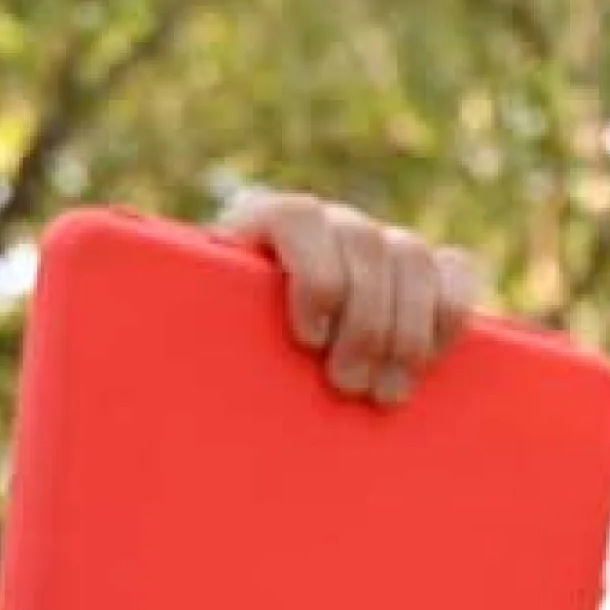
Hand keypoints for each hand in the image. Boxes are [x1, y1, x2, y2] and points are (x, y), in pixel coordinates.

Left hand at [218, 192, 482, 405]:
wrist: (262, 363)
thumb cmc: (221, 360)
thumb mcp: (201, 341)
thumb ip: (192, 336)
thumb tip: (154, 365)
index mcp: (265, 223)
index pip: (299, 217)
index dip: (315, 275)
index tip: (309, 339)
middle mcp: (327, 224)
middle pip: (365, 243)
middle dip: (366, 323)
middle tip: (349, 386)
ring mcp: (379, 242)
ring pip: (413, 257)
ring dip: (407, 331)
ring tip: (386, 393)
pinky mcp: (423, 269)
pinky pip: (455, 269)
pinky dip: (449, 313)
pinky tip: (428, 360)